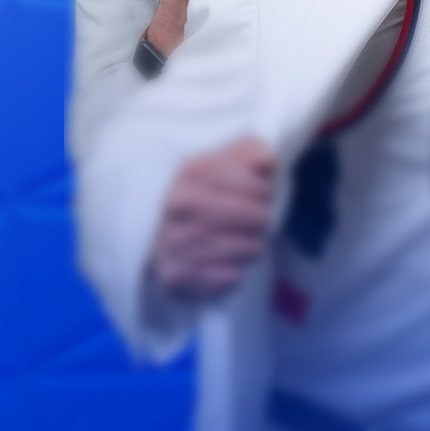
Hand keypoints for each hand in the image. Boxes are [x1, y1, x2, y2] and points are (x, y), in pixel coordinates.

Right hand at [149, 137, 274, 304]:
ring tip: (242, 240)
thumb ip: (251, 154)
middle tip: (256, 220)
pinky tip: (228, 262)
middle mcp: (176, 206)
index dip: (265, 189)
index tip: (263, 192)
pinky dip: (237, 271)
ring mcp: (173, 242)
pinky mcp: (177, 275)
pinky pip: (232, 276)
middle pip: (252, 216)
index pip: (252, 183)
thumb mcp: (227, 164)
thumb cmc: (207, 194)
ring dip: (253, 245)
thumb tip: (268, 161)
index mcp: (189, 173)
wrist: (161, 235)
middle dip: (262, 218)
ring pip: (247, 247)